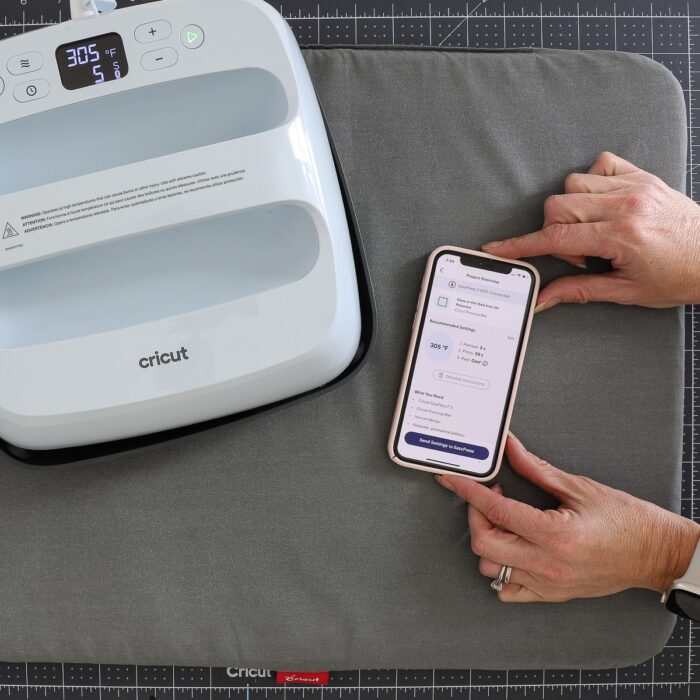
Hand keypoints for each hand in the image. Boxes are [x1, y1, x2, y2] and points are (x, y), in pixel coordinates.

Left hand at [436, 434, 699, 601]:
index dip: (468, 492)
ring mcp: (548, 583)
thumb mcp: (579, 487)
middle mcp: (548, 564)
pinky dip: (500, 569)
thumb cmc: (627, 520)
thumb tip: (509, 448)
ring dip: (487, 540)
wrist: (656, 553)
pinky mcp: (552, 594)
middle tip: (488, 496)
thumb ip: (536, 468)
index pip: (495, 511)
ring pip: (490, 568)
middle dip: (475, 515)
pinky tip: (511, 548)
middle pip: (484, 544)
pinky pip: (508, 590)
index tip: (453, 479)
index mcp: (556, 535)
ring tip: (503, 520)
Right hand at [481, 151, 699, 311]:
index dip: (522, 245)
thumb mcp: (626, 292)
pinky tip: (603, 203)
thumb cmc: (680, 276)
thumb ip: (579, 290)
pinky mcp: (644, 176)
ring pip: (574, 183)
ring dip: (572, 208)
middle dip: (554, 231)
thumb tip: (544, 298)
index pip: (556, 238)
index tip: (499, 248)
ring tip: (594, 230)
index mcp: (621, 236)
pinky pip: (601, 165)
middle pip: (558, 204)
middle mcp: (626, 205)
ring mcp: (636, 186)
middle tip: (581, 253)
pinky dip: (593, 182)